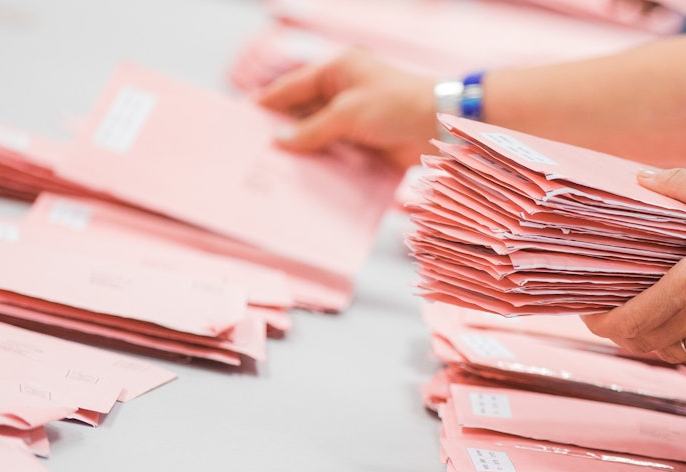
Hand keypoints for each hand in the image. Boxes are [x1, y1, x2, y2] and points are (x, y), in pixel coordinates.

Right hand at [256, 48, 437, 170]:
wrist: (443, 126)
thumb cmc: (398, 106)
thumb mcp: (348, 114)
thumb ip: (312, 130)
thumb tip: (280, 143)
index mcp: (336, 72)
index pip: (291, 88)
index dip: (266, 104)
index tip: (242, 121)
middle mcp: (344, 95)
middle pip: (303, 115)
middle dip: (282, 134)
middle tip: (253, 155)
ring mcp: (356, 122)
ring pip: (320, 139)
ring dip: (303, 155)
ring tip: (274, 174)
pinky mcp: (369, 147)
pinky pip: (339, 158)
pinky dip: (325, 169)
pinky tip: (307, 184)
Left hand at [584, 168, 685, 362]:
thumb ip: (676, 185)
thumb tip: (640, 177)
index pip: (630, 322)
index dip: (601, 324)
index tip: (589, 312)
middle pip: (643, 343)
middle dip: (620, 333)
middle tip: (608, 315)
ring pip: (670, 352)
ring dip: (650, 340)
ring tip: (640, 317)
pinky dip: (681, 339)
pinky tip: (679, 318)